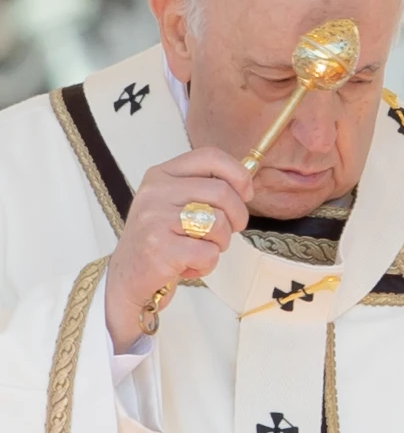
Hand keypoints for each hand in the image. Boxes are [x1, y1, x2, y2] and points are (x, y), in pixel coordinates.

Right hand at [104, 147, 252, 349]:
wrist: (127, 276)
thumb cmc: (162, 238)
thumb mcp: (176, 203)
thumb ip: (205, 188)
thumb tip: (247, 180)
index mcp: (161, 174)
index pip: (210, 156)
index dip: (238, 174)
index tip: (246, 194)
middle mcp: (155, 192)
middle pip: (223, 192)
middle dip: (237, 217)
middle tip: (226, 232)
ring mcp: (155, 219)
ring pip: (219, 223)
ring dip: (221, 243)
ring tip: (201, 249)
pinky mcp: (160, 248)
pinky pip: (209, 253)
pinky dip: (207, 264)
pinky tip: (188, 265)